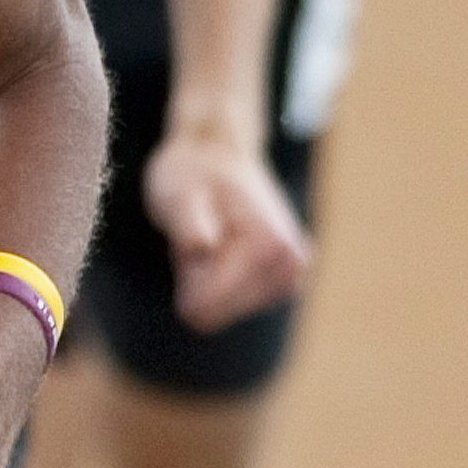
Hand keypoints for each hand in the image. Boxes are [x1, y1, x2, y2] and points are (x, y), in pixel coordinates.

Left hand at [144, 127, 311, 330]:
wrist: (218, 155)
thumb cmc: (193, 174)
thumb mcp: (176, 192)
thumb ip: (187, 223)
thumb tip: (203, 248)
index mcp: (270, 246)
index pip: (209, 305)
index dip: (183, 280)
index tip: (186, 244)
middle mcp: (291, 267)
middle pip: (216, 311)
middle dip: (196, 278)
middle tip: (198, 234)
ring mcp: (291, 278)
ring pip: (223, 309)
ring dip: (205, 278)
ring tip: (209, 235)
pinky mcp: (284, 284)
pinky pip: (232, 303)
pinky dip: (216, 279)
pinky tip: (219, 246)